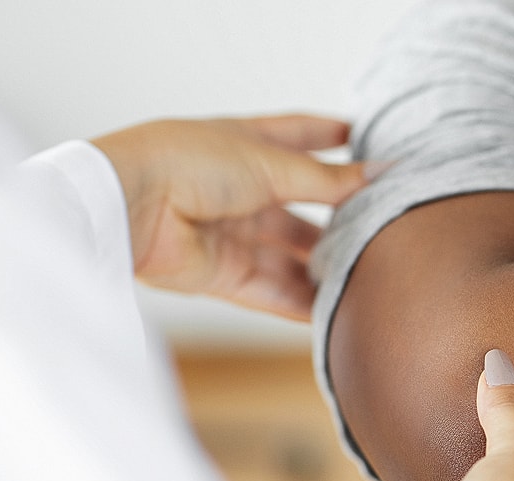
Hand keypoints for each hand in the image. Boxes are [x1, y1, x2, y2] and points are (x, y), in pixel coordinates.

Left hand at [91, 116, 367, 320]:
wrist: (129, 204)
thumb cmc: (188, 163)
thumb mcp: (272, 164)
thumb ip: (330, 178)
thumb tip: (383, 174)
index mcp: (245, 144)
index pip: (299, 136)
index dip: (331, 137)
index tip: (366, 139)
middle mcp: (239, 188)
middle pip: (300, 206)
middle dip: (339, 216)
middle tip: (385, 225)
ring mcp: (229, 232)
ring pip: (289, 254)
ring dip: (325, 265)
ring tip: (369, 273)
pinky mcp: (221, 273)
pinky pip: (270, 291)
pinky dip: (301, 303)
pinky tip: (337, 310)